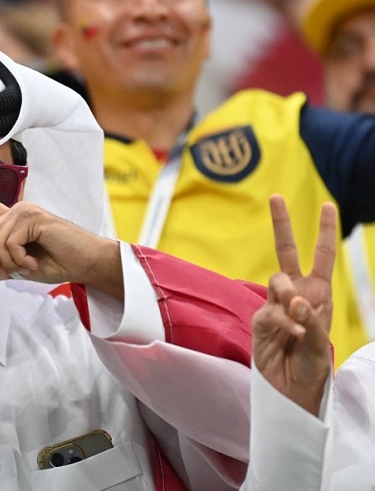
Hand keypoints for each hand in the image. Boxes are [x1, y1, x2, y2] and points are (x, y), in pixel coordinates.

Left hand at [0, 199, 121, 296]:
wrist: (84, 264)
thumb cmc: (57, 262)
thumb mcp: (17, 268)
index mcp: (12, 219)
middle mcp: (17, 210)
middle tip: (10, 273)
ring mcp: (26, 212)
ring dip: (9, 264)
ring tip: (27, 267)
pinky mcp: (35, 218)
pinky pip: (11, 243)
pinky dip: (20, 260)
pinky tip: (34, 263)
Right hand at [252, 195, 334, 415]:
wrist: (289, 390)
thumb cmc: (311, 367)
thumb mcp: (320, 341)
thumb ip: (308, 317)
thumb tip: (293, 299)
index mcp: (318, 294)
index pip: (322, 257)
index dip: (325, 231)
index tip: (328, 205)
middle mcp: (295, 293)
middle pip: (285, 252)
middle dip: (282, 223)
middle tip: (275, 196)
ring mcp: (275, 304)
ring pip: (277, 281)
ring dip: (288, 298)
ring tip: (298, 322)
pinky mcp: (260, 319)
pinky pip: (270, 311)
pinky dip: (282, 323)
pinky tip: (290, 337)